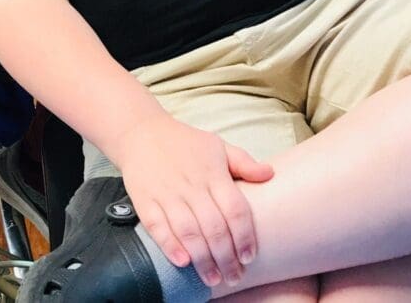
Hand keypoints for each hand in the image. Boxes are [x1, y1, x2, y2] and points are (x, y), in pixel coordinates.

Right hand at [110, 114, 272, 288]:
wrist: (140, 132)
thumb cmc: (183, 142)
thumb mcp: (217, 145)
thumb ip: (244, 162)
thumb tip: (270, 174)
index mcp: (212, 173)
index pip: (235, 210)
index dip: (245, 237)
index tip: (249, 256)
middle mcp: (191, 185)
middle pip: (214, 228)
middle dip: (226, 258)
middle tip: (234, 276)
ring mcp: (166, 193)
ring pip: (188, 232)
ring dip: (203, 259)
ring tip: (212, 278)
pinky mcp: (144, 199)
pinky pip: (157, 226)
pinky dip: (170, 245)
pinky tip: (183, 261)